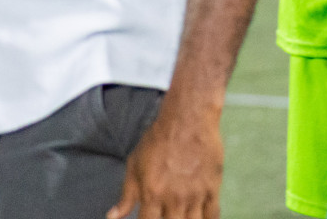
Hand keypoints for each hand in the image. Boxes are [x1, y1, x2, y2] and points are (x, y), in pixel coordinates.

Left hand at [108, 98, 222, 218]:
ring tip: (181, 215)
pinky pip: (213, 215)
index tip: (150, 218)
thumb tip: (112, 217)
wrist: (187, 118)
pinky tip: (201, 216)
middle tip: (168, 214)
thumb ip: (126, 194)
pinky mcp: (212, 188)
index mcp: (152, 194)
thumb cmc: (158, 139)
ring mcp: (195, 195)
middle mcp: (174, 199)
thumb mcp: (135, 164)